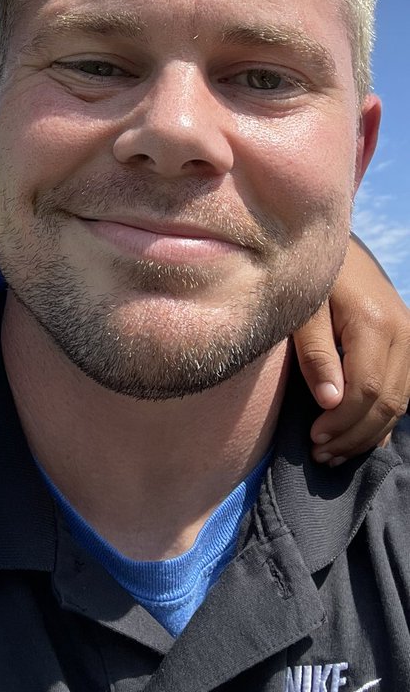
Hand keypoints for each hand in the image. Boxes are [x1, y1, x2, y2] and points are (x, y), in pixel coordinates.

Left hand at [293, 236, 409, 463]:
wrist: (336, 246)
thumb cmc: (310, 275)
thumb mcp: (302, 308)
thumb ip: (314, 352)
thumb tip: (329, 402)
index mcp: (373, 322)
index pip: (366, 389)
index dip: (342, 422)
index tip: (313, 439)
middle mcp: (402, 332)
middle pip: (387, 402)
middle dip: (353, 435)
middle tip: (320, 455)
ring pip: (400, 402)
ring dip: (368, 433)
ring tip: (333, 453)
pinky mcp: (408, 342)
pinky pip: (404, 391)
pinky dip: (383, 419)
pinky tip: (360, 438)